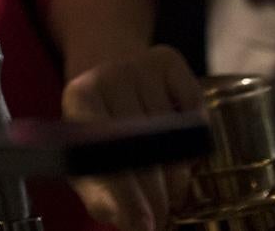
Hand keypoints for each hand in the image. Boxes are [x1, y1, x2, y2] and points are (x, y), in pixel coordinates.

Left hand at [62, 46, 205, 230]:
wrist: (107, 68)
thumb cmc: (97, 127)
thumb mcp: (86, 160)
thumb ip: (100, 194)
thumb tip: (126, 218)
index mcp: (78, 99)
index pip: (104, 151)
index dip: (125, 193)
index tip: (144, 225)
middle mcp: (107, 76)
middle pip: (143, 150)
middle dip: (155, 196)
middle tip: (158, 218)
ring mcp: (139, 64)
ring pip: (174, 139)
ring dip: (176, 177)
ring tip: (166, 187)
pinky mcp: (168, 60)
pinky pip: (196, 115)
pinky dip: (194, 142)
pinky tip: (176, 147)